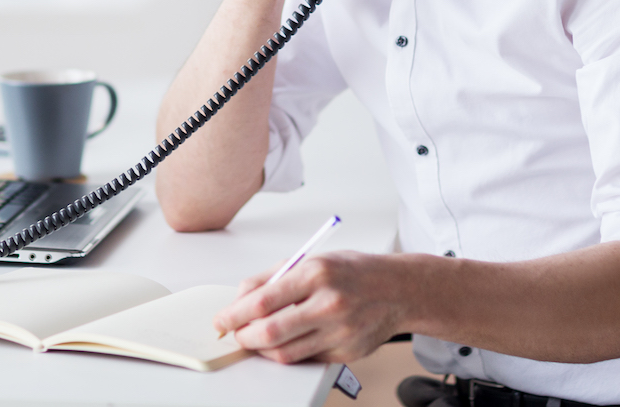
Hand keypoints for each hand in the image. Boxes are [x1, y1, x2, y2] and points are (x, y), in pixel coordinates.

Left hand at [212, 251, 408, 363]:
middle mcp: (329, 303)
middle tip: (235, 334)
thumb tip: (239, 297)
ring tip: (257, 338)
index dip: (234, 314)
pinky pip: (306, 360)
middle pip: (270, 332)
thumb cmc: (353, 272)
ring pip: (285, 353)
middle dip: (244, 337)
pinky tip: (286, 341)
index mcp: (316, 274)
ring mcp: (340, 332)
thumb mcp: (312, 260)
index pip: (263, 301)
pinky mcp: (347, 353)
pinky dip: (289, 353)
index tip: (221, 320)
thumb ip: (272, 277)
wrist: (398, 290)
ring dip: (262, 349)